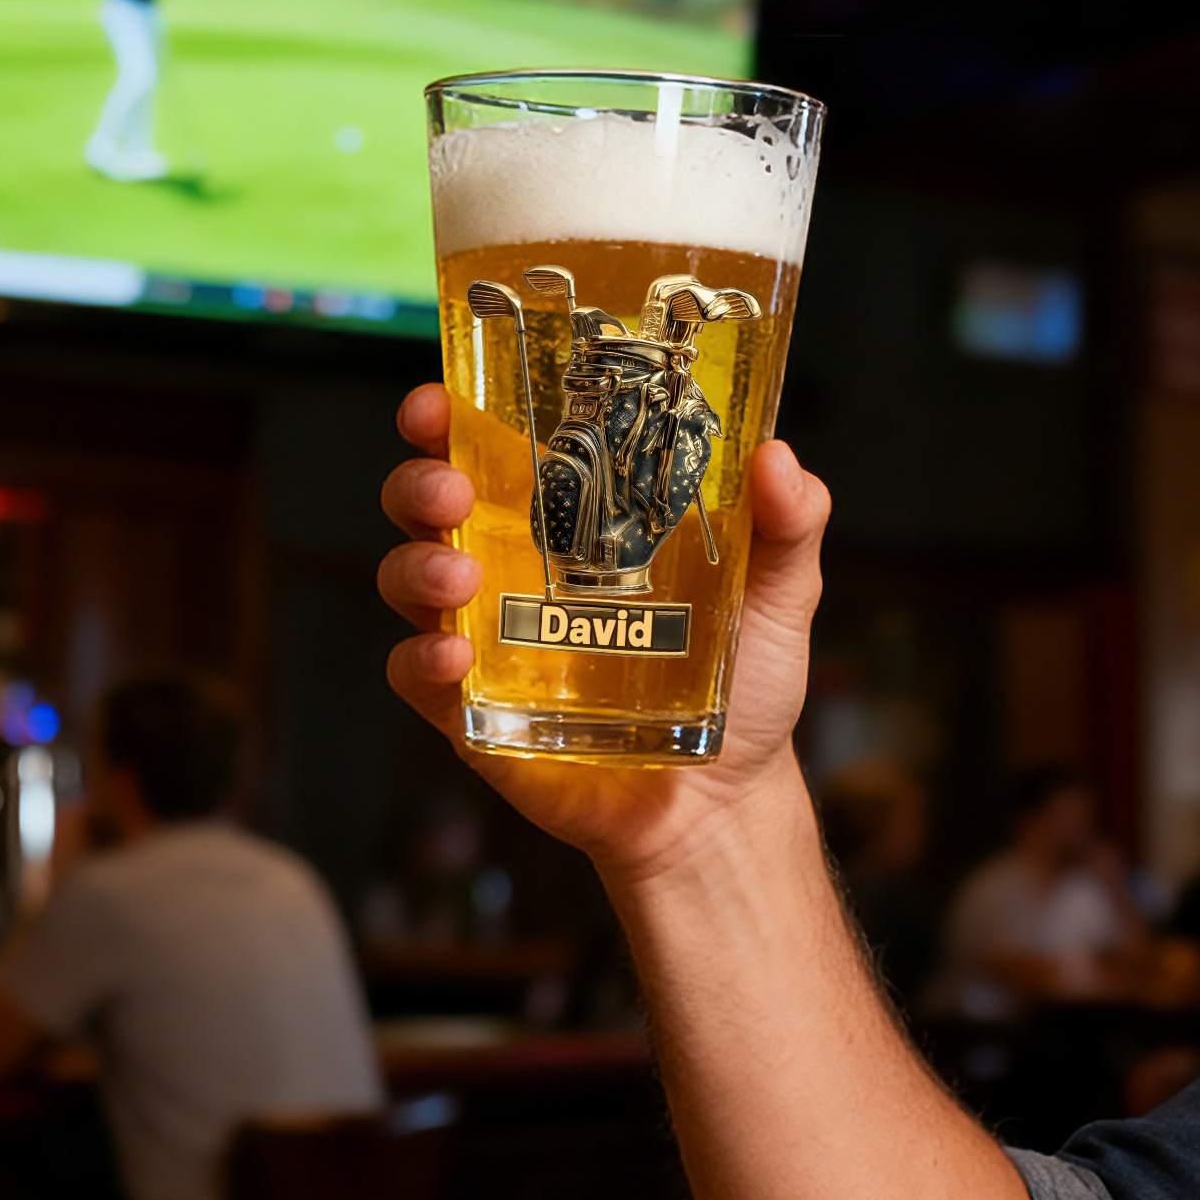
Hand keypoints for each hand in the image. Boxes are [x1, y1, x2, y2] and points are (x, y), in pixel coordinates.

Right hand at [378, 384, 830, 886]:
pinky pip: (416, 672)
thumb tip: (778, 458)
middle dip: (422, 478)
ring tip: (461, 577)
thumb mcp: (778, 593)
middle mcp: (520, 564)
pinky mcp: (476, 707)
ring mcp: (491, 634)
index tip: (445, 399)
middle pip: (433, 496)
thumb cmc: (745, 684)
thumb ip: (789, 526)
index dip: (455, 414)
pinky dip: (420, 657)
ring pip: (409, 574)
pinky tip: (456, 655)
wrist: (722, 800)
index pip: (499, 444)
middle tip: (454, 487)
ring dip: (416, 562)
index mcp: (579, 517)